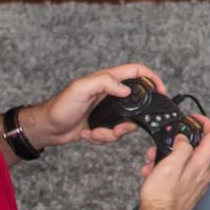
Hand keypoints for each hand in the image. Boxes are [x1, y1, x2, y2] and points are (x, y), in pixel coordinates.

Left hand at [32, 63, 169, 147]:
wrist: (47, 128)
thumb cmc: (60, 106)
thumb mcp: (81, 89)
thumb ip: (105, 83)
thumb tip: (126, 88)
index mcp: (107, 80)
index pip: (136, 72)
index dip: (152, 78)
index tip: (161, 91)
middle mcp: (109, 93)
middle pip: (135, 103)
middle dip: (132, 119)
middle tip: (122, 127)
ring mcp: (107, 110)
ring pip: (125, 123)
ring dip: (111, 132)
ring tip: (94, 132)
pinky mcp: (102, 124)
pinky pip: (113, 134)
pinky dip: (101, 137)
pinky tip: (87, 134)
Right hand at [135, 113, 209, 209]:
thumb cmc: (162, 197)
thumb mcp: (170, 164)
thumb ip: (181, 147)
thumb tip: (184, 138)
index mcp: (201, 164)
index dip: (205, 122)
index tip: (193, 118)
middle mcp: (203, 174)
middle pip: (195, 149)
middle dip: (175, 143)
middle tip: (160, 144)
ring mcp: (196, 184)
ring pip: (184, 162)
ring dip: (167, 157)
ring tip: (150, 162)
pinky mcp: (187, 192)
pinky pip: (179, 174)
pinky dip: (166, 170)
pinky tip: (151, 174)